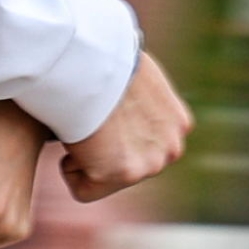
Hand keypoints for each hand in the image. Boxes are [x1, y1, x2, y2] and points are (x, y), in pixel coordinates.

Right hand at [59, 51, 191, 201]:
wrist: (93, 62)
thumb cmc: (103, 60)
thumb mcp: (138, 81)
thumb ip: (141, 105)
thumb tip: (125, 113)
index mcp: (179, 124)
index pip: (141, 145)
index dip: (113, 131)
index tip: (104, 110)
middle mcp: (171, 149)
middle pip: (125, 166)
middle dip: (103, 150)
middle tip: (91, 119)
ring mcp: (149, 165)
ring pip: (103, 179)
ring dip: (87, 159)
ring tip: (84, 126)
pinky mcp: (123, 175)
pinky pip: (82, 189)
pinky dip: (69, 169)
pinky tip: (74, 139)